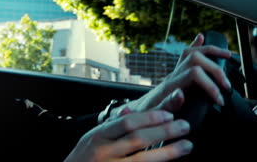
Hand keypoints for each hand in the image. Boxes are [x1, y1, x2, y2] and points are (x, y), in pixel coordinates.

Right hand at [66, 109, 192, 161]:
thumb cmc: (83, 159)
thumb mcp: (92, 139)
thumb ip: (111, 127)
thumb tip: (129, 112)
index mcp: (97, 136)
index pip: (127, 123)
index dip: (150, 117)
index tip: (169, 114)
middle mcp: (103, 152)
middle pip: (137, 139)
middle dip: (164, 131)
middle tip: (184, 125)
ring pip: (143, 159)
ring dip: (168, 152)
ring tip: (186, 145)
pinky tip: (171, 161)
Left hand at [128, 33, 231, 111]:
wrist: (133, 114)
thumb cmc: (142, 116)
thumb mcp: (154, 115)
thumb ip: (167, 105)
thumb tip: (181, 94)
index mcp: (168, 85)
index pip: (193, 73)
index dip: (210, 84)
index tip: (219, 99)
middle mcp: (171, 76)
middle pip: (195, 59)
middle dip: (215, 69)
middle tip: (226, 86)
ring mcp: (172, 74)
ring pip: (191, 54)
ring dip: (210, 51)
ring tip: (227, 55)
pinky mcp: (174, 76)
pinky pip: (184, 57)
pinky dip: (194, 46)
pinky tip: (200, 38)